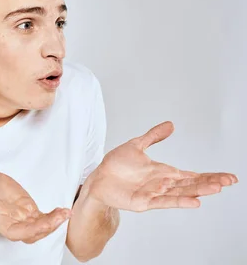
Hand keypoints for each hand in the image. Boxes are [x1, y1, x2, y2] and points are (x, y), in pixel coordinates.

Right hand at [0, 159, 70, 243]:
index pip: (11, 231)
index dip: (27, 232)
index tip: (40, 225)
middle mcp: (7, 218)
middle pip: (29, 233)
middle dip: (46, 228)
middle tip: (60, 217)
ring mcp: (18, 214)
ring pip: (38, 227)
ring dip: (53, 223)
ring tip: (65, 213)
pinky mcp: (26, 207)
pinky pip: (42, 217)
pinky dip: (54, 216)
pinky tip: (63, 211)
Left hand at [85, 121, 238, 211]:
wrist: (98, 178)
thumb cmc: (116, 165)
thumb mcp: (136, 146)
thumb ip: (154, 136)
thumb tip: (171, 125)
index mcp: (163, 172)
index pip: (192, 175)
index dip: (210, 175)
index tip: (229, 177)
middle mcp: (162, 184)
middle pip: (191, 184)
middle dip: (210, 182)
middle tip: (228, 181)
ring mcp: (154, 193)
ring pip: (181, 193)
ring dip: (198, 191)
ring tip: (216, 188)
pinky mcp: (143, 202)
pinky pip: (164, 202)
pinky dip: (179, 202)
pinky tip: (194, 202)